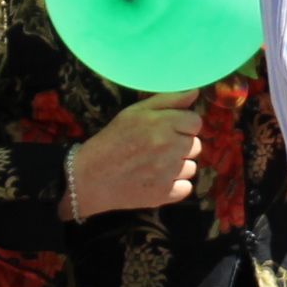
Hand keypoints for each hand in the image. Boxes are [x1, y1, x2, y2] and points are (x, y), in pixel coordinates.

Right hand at [67, 90, 202, 216]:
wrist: (90, 176)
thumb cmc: (113, 139)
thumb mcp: (135, 112)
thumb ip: (168, 100)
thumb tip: (195, 92)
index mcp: (162, 123)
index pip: (196, 122)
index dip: (183, 125)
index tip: (168, 129)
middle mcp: (169, 147)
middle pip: (195, 145)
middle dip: (180, 145)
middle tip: (157, 148)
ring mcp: (168, 173)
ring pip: (191, 167)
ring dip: (177, 167)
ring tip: (154, 165)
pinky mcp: (165, 195)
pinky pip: (186, 188)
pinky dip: (174, 187)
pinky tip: (157, 181)